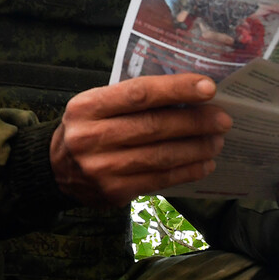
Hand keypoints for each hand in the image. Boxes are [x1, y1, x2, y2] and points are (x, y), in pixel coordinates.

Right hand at [50, 74, 229, 206]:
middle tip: (222, 119)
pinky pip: (159, 179)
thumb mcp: (96, 106)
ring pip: (160, 155)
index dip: (175, 90)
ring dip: (196, 148)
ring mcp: (101, 167)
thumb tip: (187, 96)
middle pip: (153, 126)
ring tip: (217, 140)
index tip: (208, 88)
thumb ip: (131, 101)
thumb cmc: (87, 129)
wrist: (56, 170)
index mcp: (86, 107)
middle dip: (194, 121)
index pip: (138, 94)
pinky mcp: (114, 191)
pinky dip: (186, 171)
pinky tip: (203, 163)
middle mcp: (90, 137)